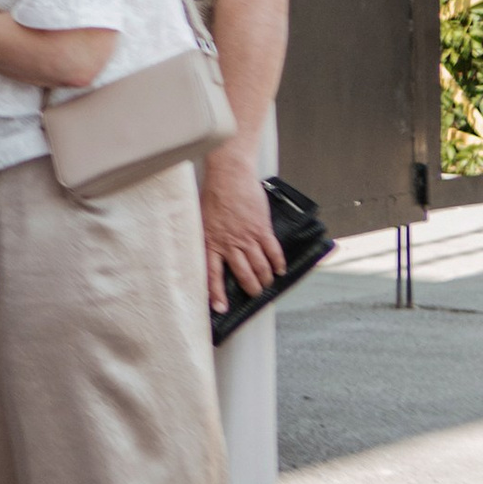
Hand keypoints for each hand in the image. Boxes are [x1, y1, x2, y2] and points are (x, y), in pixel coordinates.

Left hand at [199, 143, 283, 309]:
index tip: (221, 309)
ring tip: (267, 283)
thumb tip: (211, 255)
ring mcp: (246, 237)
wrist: (229, 174)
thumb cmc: (213, 194)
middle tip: (255, 294)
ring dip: (265, 278)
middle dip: (251, 288)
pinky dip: (278, 263)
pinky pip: (273, 252)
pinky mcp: (261, 228)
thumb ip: (208, 239)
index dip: (217, 294)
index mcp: (211, 242)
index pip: (212, 274)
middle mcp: (229, 243)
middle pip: (243, 275)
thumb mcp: (202, 220)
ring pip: (259, 267)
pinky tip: (280, 269)